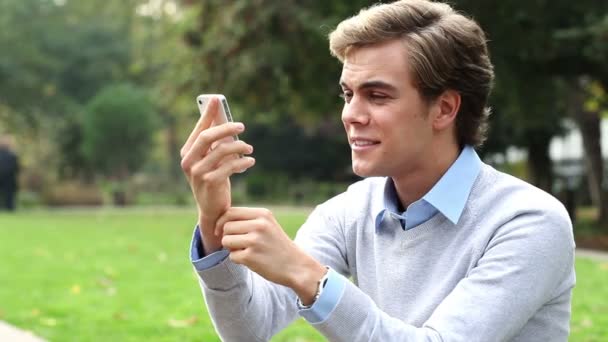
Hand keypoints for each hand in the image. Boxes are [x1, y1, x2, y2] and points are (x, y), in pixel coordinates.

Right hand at [180, 98, 255, 252]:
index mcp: (187, 152)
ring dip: (239, 147)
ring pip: (221, 151)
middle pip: (207, 137)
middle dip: (226, 128)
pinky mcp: (209, 182)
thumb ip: (215, 142)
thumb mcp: (212, 160)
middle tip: (242, 126)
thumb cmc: (214, 179)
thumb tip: (223, 116)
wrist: (213, 209)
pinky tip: (250, 161)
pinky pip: (229, 166)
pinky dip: (242, 161)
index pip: (198, 129)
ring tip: (249, 149)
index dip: (207, 114)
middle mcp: (188, 161)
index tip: (217, 99)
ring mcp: (197, 173)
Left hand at [217, 207, 326, 304]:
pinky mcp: (251, 257)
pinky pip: (232, 256)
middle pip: (226, 227)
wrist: (296, 266)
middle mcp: (259, 225)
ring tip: (246, 251)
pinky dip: (238, 260)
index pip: (230, 212)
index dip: (222, 222)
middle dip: (227, 236)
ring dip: (231, 248)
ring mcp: (255, 241)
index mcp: (262, 214)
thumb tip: (220, 220)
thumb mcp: (268, 225)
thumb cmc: (277, 245)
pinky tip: (251, 260)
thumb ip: (248, 220)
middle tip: (238, 244)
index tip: (221, 231)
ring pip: (226, 241)